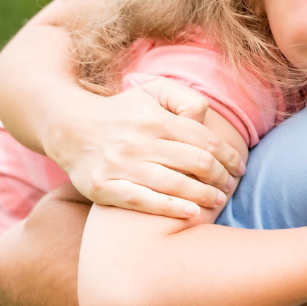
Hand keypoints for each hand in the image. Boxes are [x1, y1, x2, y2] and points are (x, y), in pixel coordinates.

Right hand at [49, 79, 242, 219]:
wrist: (68, 127)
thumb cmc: (122, 111)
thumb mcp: (153, 91)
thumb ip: (185, 99)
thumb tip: (205, 120)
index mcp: (155, 118)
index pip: (205, 140)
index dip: (228, 156)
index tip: (239, 167)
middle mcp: (138, 141)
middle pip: (194, 162)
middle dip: (220, 177)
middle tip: (231, 186)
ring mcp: (120, 165)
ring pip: (173, 183)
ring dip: (203, 195)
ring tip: (219, 201)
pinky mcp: (103, 187)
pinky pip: (141, 201)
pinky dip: (169, 208)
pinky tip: (191, 213)